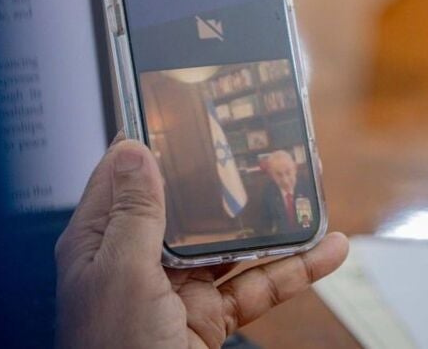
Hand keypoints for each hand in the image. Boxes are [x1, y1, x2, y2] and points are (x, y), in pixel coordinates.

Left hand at [55, 139, 347, 347]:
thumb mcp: (120, 275)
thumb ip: (135, 214)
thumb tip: (136, 150)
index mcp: (101, 243)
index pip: (126, 176)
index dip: (156, 141)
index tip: (190, 108)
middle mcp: (139, 262)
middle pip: (190, 206)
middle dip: (232, 180)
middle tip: (270, 148)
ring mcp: (177, 292)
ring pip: (233, 245)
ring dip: (272, 222)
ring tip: (308, 192)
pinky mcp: (210, 320)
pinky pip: (258, 287)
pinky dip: (295, 270)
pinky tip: (327, 251)